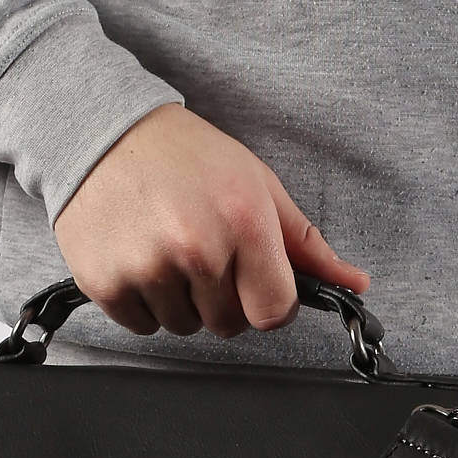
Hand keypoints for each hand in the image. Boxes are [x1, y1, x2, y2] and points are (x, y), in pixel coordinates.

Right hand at [52, 102, 370, 336]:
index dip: (268, 303)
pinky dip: (142, 303)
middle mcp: (197, 249)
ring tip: (166, 248)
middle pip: (228, 324)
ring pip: (184, 326)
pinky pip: (141, 326)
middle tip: (202, 251)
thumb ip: (304, 243)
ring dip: (181, 301)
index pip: (274, 313)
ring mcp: (148, 268)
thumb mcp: (255, 184)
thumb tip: (354, 284)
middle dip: (222, 298)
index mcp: (244, 222)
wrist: (102, 130)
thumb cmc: (184, 155)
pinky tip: (139, 257)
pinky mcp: (105, 282)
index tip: (255, 283)